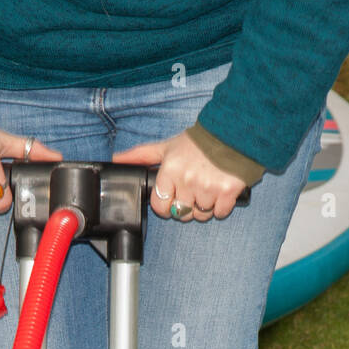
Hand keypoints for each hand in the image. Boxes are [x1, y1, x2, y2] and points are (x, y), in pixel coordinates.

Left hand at [112, 131, 246, 221]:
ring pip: (200, 215)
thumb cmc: (198, 142)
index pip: (159, 206)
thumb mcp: (167, 147)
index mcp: (170, 170)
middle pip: (180, 214)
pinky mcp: (227, 192)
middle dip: (185, 206)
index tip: (173, 196)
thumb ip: (141, 155)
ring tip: (207, 188)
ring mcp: (208, 188)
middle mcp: (187, 181)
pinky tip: (220, 191)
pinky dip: (220, 207)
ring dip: (204, 207)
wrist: (233, 132)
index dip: (165, 204)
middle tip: (192, 190)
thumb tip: (116, 160)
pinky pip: (219, 213)